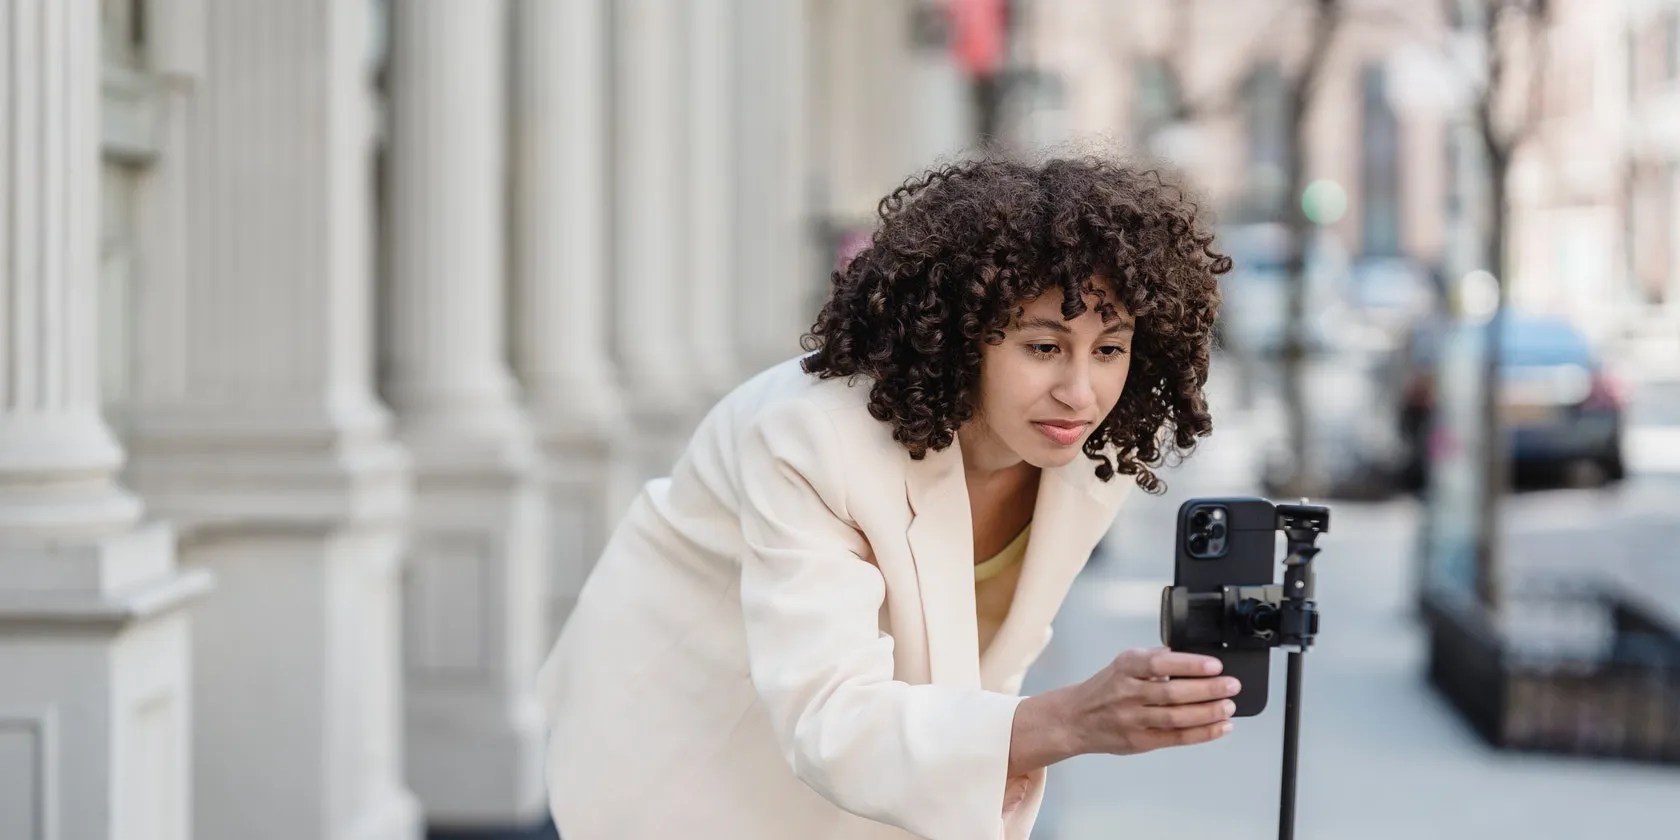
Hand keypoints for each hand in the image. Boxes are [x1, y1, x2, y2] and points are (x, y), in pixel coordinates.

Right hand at [1059, 647, 1239, 755]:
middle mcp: (1128, 693)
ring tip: (1228, 707)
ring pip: (1176, 717)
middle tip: (1231, 686)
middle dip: (1207, 689)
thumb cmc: (1105, 689)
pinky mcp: (1140, 741)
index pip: (1159, 663)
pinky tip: (1220, 727)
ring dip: (1207, 713)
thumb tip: (1188, 656)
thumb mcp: (1123, 663)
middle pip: (1172, 693)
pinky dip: (1201, 733)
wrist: (1075, 719)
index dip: (1189, 664)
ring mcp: (1133, 719)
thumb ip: (1153, 659)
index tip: (1214, 665)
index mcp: (1125, 667)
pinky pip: (1175, 738)